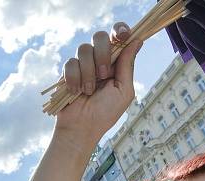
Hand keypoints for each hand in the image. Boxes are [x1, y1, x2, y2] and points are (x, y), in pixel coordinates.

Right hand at [56, 22, 142, 145]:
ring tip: (88, 92)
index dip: (121, 30)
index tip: (124, 35)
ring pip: (84, 49)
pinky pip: (71, 63)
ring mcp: (83, 64)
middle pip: (100, 36)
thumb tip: (137, 40)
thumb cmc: (105, 113)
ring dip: (89, 73)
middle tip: (104, 75)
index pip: (118, 36)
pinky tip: (76, 92)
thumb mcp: (123, 91)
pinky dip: (75, 79)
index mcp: (116, 62)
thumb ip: (128, 65)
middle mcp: (99, 60)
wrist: (82, 127)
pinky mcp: (68, 71)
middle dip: (103, 54)